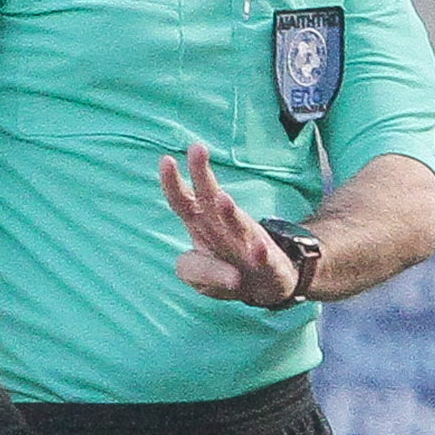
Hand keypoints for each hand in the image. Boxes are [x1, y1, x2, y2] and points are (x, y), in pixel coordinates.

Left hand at [159, 140, 300, 306]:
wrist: (264, 286)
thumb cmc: (226, 272)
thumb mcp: (199, 277)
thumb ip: (195, 270)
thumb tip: (209, 268)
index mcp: (201, 226)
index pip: (183, 201)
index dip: (173, 183)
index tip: (167, 159)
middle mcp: (223, 228)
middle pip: (209, 199)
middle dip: (202, 175)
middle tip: (197, 148)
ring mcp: (246, 242)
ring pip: (236, 224)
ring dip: (229, 211)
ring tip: (223, 199)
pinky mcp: (267, 261)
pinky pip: (263, 256)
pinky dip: (260, 252)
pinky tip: (260, 249)